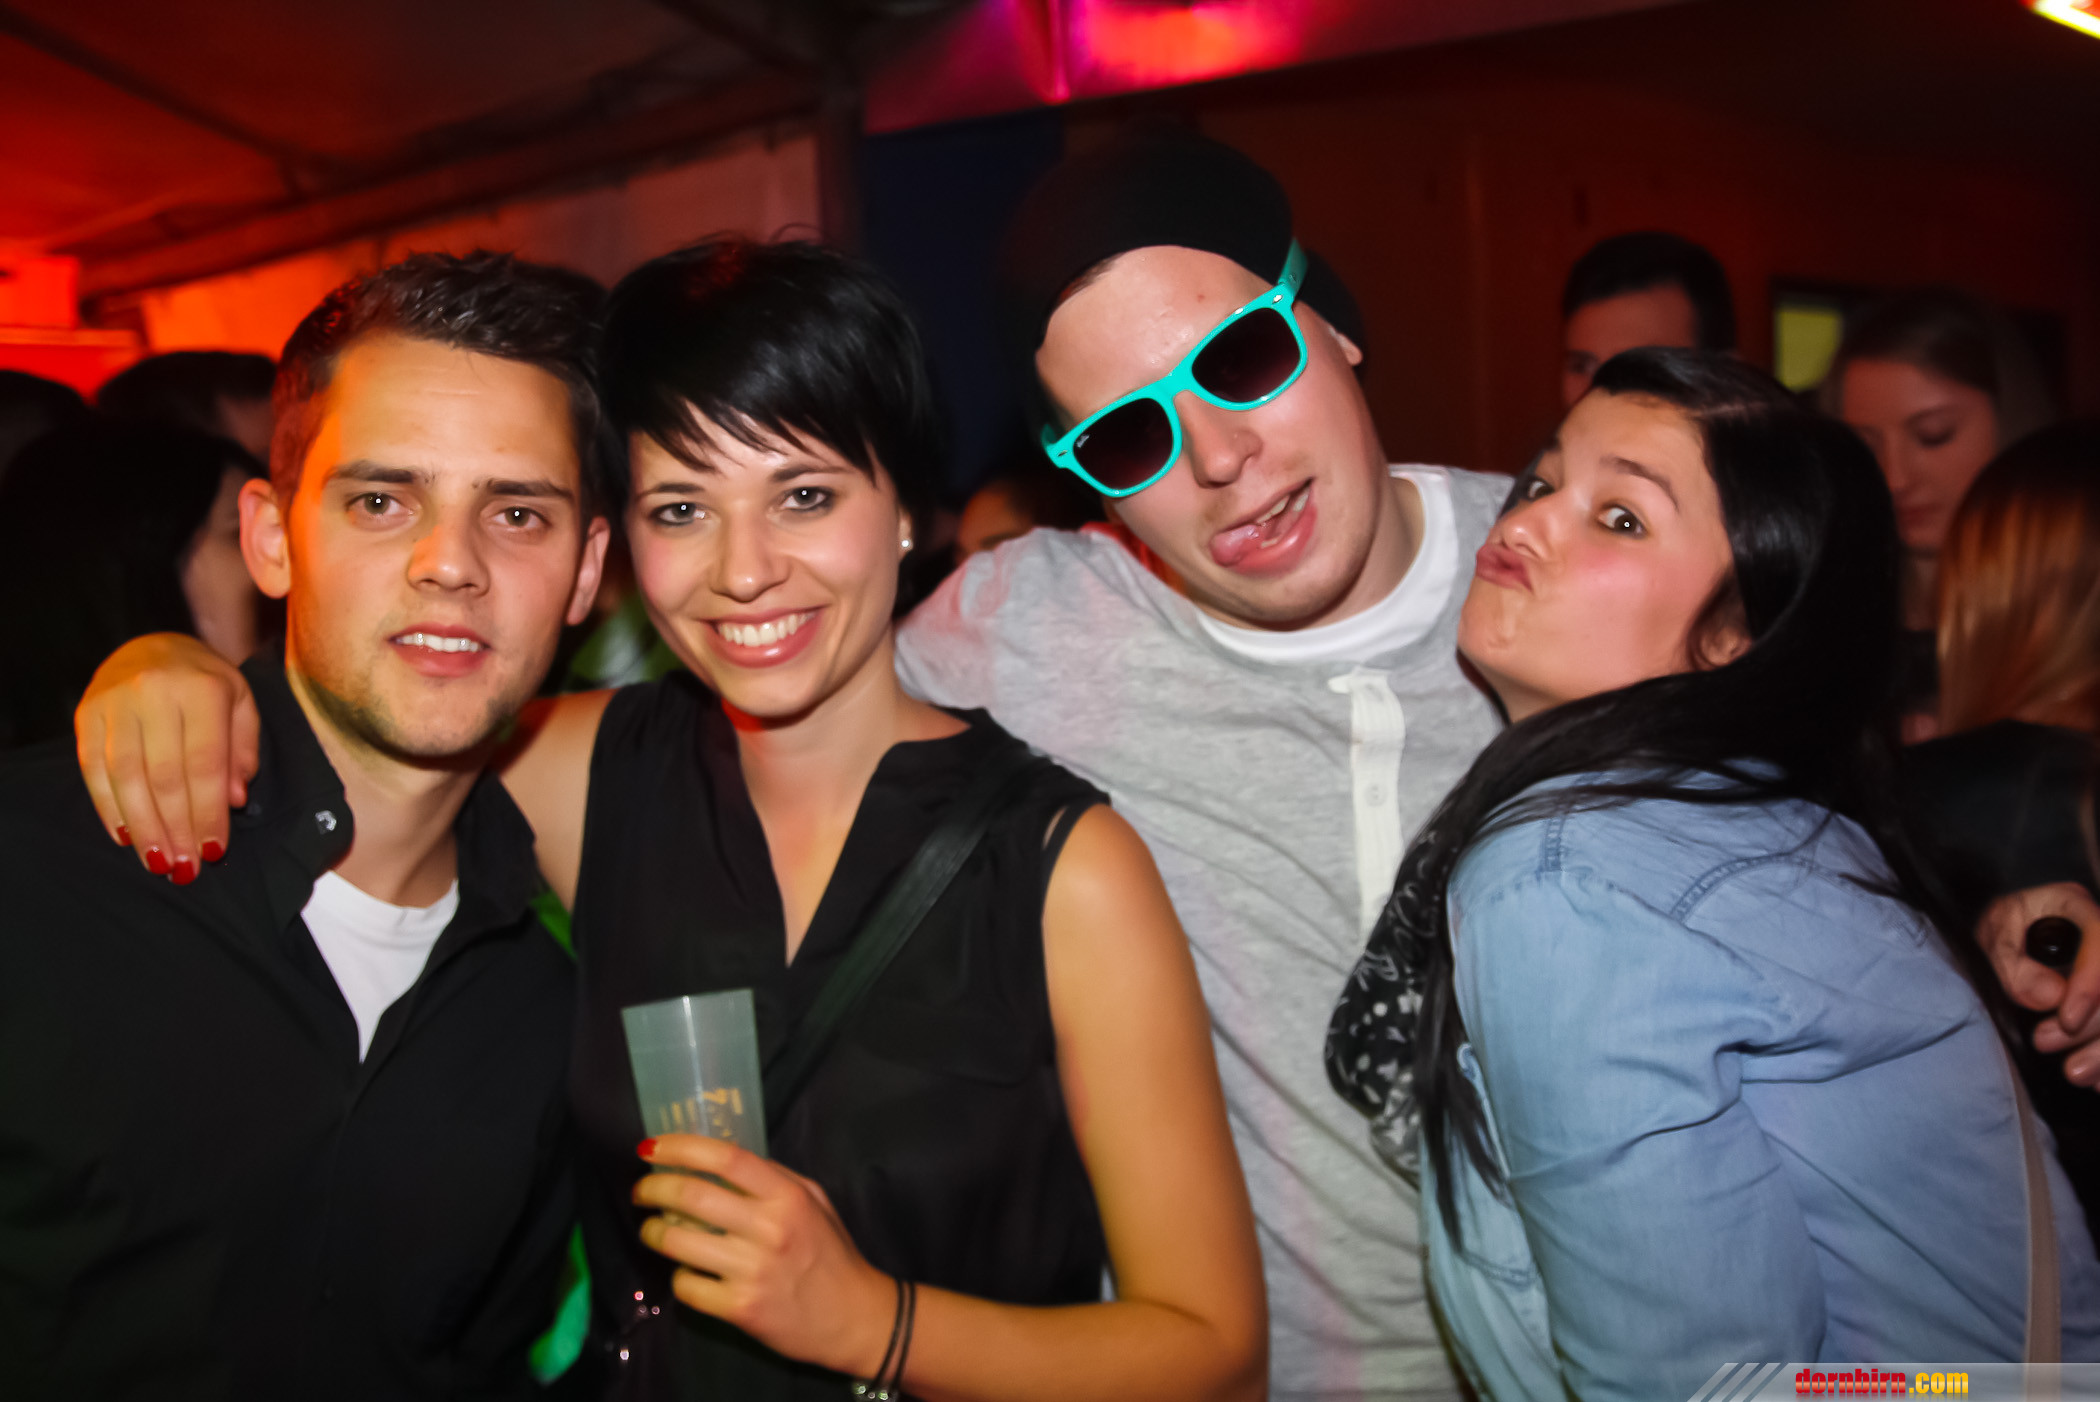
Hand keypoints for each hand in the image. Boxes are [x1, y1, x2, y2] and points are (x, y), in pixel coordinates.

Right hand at [74, 633, 258, 880]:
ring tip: (158, 861)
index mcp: (202, 690)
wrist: (153, 647)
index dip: (208, 812)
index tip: (214, 850)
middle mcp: (154, 692)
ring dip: (143, 826)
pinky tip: (126, 836)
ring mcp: (114, 702)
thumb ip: (242, 750)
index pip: (205, 764)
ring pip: (126, 776)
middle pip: (164, 776)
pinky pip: (93, 769)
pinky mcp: (85, 714)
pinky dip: (109, 807)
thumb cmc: (206, 684)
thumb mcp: (241, 705)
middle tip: (185, 868)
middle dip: (176, 828)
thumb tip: (235, 799)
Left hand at [632, 1136, 896, 1376]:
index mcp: (787, 1197)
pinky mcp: (739, 1308)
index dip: (681, 1147)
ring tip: (654, 1230)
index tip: (652, 1147)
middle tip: (642, 1190)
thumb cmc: (831, 1252)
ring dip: (654, 1232)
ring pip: (677, 1242)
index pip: (725, 1158)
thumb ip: (773, 1177)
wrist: (852, 1316)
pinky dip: (678, 1275)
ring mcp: (752, 1271)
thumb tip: (719, 1159)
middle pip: (690, 1196)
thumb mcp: (814, 1200)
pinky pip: (686, 1286)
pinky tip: (686, 1269)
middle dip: (652, 1188)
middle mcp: (769, 1229)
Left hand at [1976, 882, 2099, 1083]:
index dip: (2091, 989)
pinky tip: (2099, 1083)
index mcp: (2083, 913)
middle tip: (2045, 1043)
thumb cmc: (2006, 923)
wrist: (2013, 924)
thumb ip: (2014, 963)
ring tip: (2075, 1074)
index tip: (2067, 1019)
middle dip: (2094, 1028)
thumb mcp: (1995, 931)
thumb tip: (2049, 998)